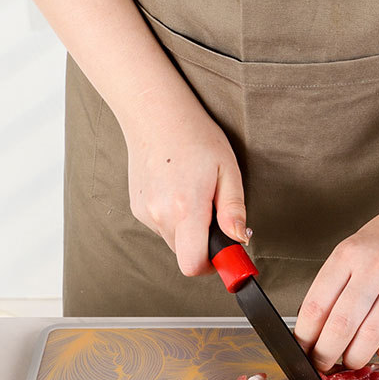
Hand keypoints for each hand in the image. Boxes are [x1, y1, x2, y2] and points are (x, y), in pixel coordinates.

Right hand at [123, 90, 247, 275]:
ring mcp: (146, 213)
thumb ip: (234, 210)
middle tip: (215, 216)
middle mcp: (161, 215)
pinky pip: (162, 227)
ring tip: (194, 195)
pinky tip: (177, 190)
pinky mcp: (138, 208)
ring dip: (189, 231)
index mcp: (186, 207)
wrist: (154, 114)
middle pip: (186, 256)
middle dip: (204, 245)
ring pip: (175, 242)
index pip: (193, 264)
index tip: (225, 254)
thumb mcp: (227, 170)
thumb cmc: (195, 137)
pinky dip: (174, 218)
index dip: (212, 266)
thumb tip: (240, 239)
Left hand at [295, 196, 378, 369]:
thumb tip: (313, 330)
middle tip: (322, 363)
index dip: (305, 337)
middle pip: (341, 326)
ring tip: (350, 359)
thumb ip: (333, 286)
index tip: (303, 350)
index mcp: (348, 255)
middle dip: (326, 354)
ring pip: (370, 337)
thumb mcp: (351, 250)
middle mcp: (375, 267)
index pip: (316, 306)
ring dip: (355, 358)